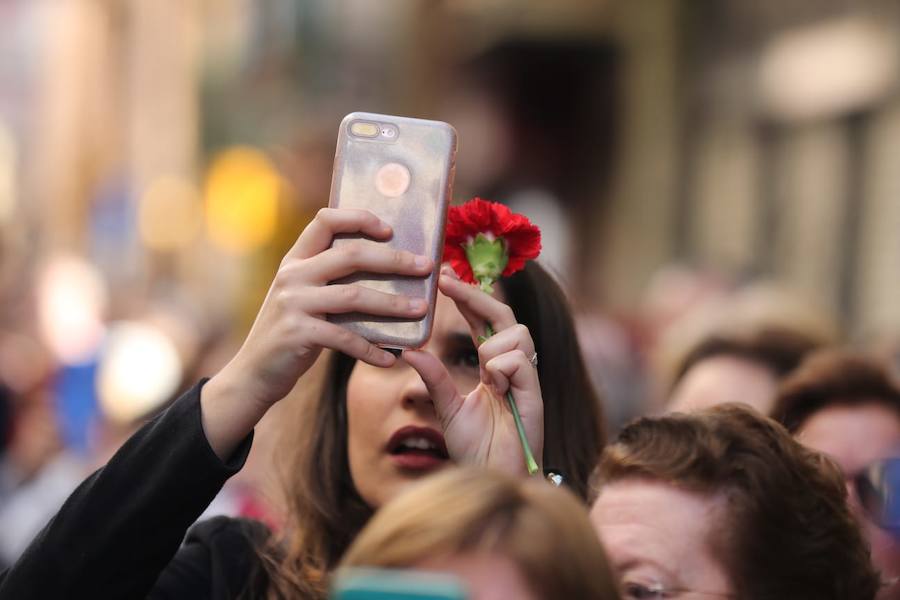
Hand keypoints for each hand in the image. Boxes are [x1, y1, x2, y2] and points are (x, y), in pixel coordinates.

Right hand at [202, 208, 433, 457]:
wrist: (253, 372)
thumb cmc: (291, 331)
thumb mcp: (301, 295)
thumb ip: (329, 278)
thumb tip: (387, 267)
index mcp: (296, 259)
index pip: (325, 220)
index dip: (359, 218)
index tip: (390, 228)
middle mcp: (293, 275)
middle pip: (350, 255)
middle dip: (394, 259)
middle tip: (426, 266)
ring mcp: (293, 304)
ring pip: (354, 296)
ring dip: (393, 304)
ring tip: (422, 310)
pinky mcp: (299, 334)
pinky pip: (346, 339)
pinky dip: (372, 350)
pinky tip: (392, 358)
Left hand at [402, 267, 542, 474]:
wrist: (494, 480)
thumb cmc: (476, 450)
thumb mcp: (447, 408)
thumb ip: (434, 379)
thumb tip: (410, 350)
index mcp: (494, 369)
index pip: (484, 322)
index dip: (467, 298)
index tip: (443, 277)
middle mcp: (513, 369)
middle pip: (504, 316)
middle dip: (476, 295)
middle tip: (447, 281)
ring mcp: (527, 381)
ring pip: (516, 334)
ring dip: (491, 347)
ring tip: (484, 376)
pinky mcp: (536, 396)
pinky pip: (521, 361)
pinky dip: (501, 369)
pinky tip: (495, 389)